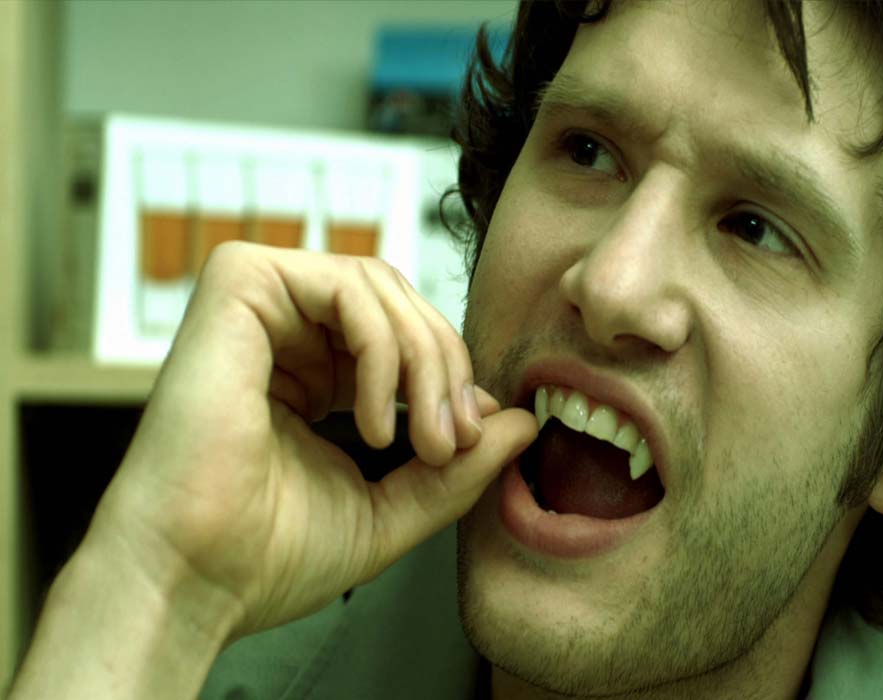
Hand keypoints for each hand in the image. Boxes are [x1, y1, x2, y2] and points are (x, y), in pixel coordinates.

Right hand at [88, 242, 535, 640]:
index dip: (450, 377)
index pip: (405, 333)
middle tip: (452, 440)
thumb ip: (458, 465)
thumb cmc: (272, 553)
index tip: (468, 441)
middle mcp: (283, 332)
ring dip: (423, 363)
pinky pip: (346, 286)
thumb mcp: (394, 507)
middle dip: (445, 368)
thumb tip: (523, 420)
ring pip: (380, 286)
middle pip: (400, 301)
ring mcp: (257, 305)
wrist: (195, 577)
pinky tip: (372, 425)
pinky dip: (381, 350)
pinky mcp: (237, 286)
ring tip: (421, 442)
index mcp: (311, 372)